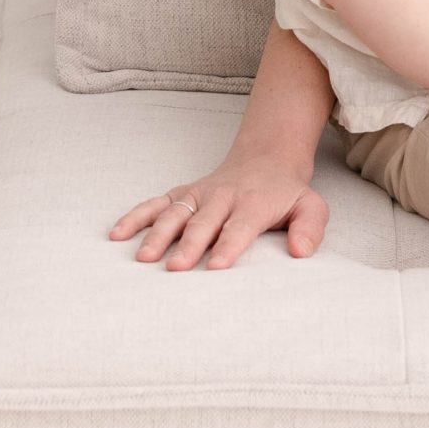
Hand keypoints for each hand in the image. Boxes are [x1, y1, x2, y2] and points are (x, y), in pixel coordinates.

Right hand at [109, 157, 329, 271]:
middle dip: (189, 245)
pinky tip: (117, 234)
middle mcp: (223, 197)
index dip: (229, 245)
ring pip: (175, 212)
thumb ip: (310, 227)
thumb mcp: (311, 206)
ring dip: (158, 234)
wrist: (266, 159)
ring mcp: (199, 194)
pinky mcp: (182, 192)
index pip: (240, 227)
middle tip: (175, 268)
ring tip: (143, 257)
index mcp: (254, 203)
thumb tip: (300, 252)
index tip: (217, 266)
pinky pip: (155, 203)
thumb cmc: (287, 193)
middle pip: (204, 223)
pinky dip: (135, 216)